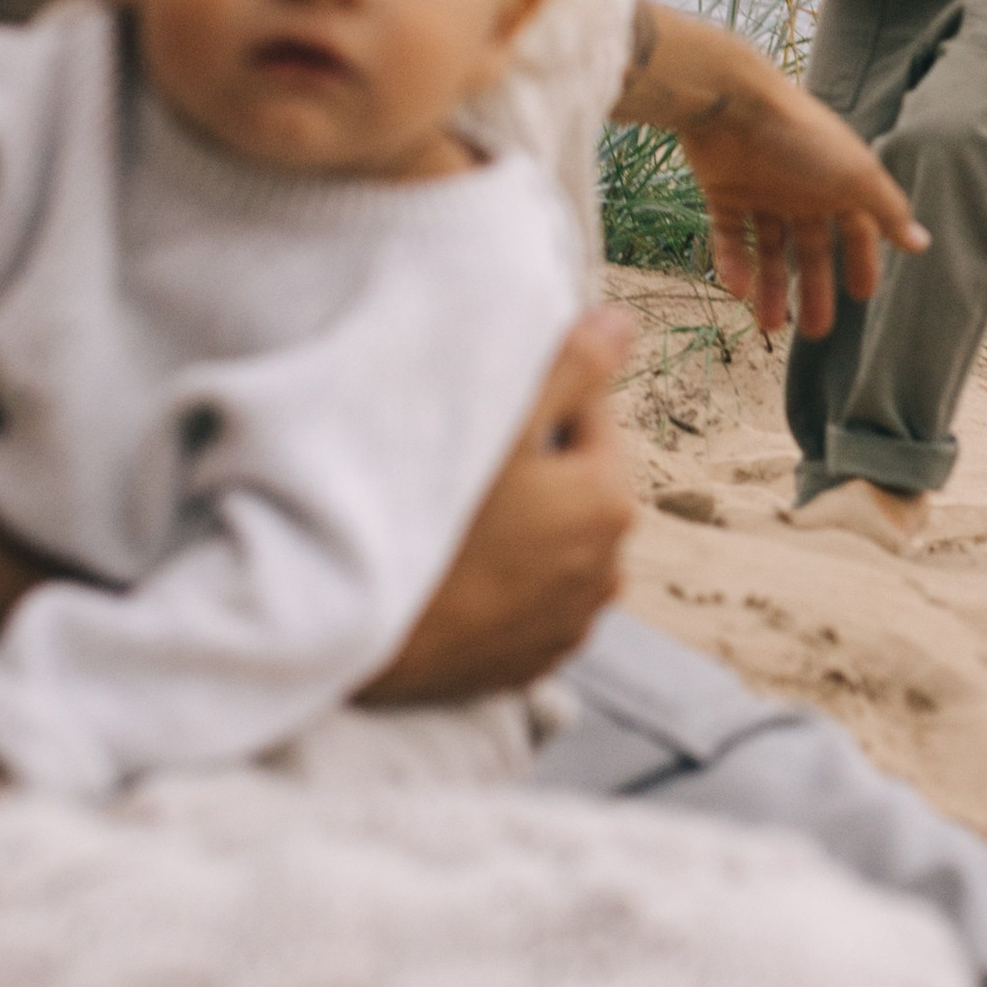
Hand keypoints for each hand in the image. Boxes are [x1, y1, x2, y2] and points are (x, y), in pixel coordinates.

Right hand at [361, 310, 641, 705]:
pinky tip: (459, 571)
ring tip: (459, 523)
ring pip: (553, 542)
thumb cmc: (430, 519)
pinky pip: (530, 598)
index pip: (591, 416)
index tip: (486, 411)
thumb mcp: (501, 426)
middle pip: (574, 483)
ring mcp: (571, 622)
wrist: (362, 634)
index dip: (538, 402)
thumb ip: (571, 367)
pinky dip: (507, 581)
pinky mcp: (533, 661)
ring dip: (524, 526)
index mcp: (609, 502)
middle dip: (535, 468)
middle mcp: (607, 568)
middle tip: (464, 467)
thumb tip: (624, 325)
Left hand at [614, 8, 927, 340]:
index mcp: (837, 181)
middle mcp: (801, 187)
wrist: (729, 102)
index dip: (861, 261)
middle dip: (814, 289)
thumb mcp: (856, 176)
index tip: (861, 297)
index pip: (856, 230)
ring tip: (769, 327)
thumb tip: (923, 244)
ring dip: (771, 287)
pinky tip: (737, 290)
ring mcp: (760, 190)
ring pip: (768, 249)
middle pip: (811, 248)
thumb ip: (888, 210)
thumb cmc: (802, 136)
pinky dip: (732, 263)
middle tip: (815, 332)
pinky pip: (728, 236)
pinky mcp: (723, 190)